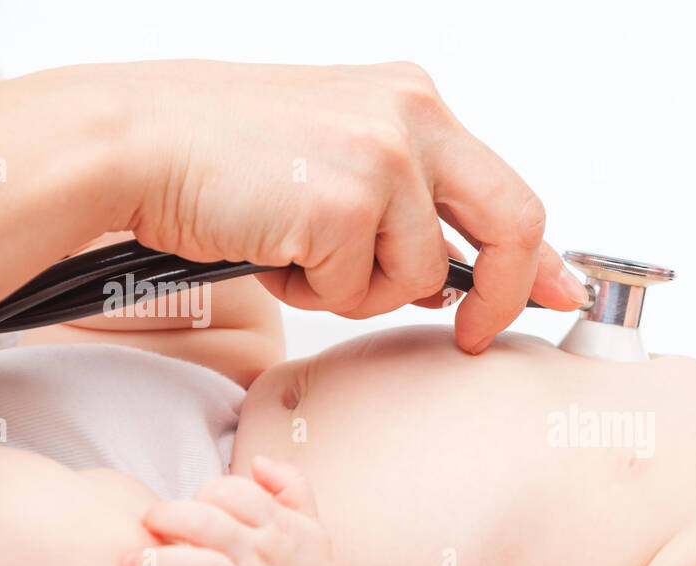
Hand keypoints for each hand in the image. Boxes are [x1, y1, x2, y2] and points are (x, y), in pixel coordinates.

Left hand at [117, 458, 347, 565]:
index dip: (206, 492)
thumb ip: (291, 484)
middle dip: (169, 517)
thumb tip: (257, 462)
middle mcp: (259, 559)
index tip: (193, 508)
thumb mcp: (312, 524)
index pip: (234, 491)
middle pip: (210, 525)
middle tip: (145, 524)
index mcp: (276, 527)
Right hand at [123, 60, 587, 349]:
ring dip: (359, 288)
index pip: (508, 190)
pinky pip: (356, 291)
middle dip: (503, 294)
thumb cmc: (224, 154)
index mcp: (413, 102)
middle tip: (471, 334)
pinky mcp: (347, 202)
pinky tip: (271, 245)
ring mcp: (384, 157)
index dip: (541, 257)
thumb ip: (414, 204)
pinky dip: (312, 291)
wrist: (131, 141)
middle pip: (513, 225)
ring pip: (418, 278)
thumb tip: (468, 274)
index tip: (564, 293)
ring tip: (296, 245)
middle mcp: (412, 117)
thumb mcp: (340, 159)